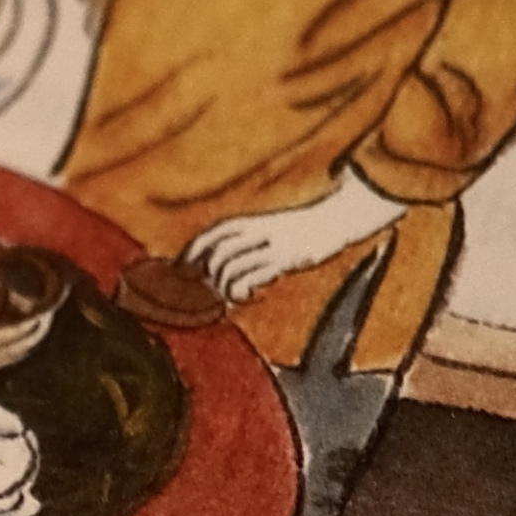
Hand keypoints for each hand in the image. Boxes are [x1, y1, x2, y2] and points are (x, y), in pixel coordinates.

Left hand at [187, 182, 406, 303]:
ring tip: (235, 294)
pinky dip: (243, 291)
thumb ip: (246, 239)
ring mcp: (270, 244)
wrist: (336, 220)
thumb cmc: (302, 229)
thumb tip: (219, 262)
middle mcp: (256, 231)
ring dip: (226, 287)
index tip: (180, 269)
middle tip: (215, 289)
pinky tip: (250, 295)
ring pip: (230, 267)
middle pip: (216, 253)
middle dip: (208, 275)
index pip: (211, 234)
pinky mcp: (285, 259)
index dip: (191, 252)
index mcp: (250, 221)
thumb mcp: (269, 227)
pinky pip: (252, 277)